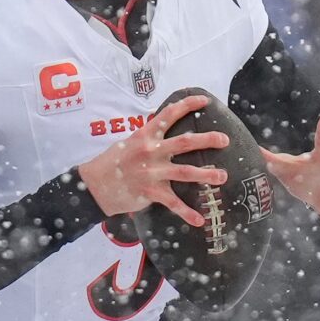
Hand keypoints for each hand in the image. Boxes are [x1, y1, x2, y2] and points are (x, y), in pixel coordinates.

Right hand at [76, 90, 230, 226]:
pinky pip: (173, 203)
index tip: (205, 100)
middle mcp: (151, 151)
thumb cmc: (112, 162)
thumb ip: (148, 136)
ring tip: (222, 176)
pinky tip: (200, 220)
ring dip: (207, 174)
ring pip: (186, 172)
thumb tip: (163, 126)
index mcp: (146, 135)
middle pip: (185, 142)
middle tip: (225, 140)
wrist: (94, 185)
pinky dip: (187, 213)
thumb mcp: (129, 142)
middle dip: (208, 140)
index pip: (169, 114)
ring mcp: (152, 172)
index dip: (188, 105)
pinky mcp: (150, 191)